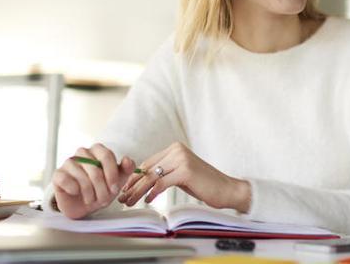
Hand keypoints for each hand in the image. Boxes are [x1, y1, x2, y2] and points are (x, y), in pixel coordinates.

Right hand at [52, 143, 136, 218]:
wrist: (84, 205)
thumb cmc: (102, 188)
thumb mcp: (118, 180)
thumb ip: (126, 169)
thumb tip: (127, 159)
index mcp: (98, 150)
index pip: (106, 156)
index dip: (112, 174)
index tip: (115, 189)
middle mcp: (82, 152)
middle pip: (95, 169)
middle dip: (102, 188)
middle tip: (104, 200)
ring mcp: (69, 162)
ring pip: (82, 177)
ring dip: (90, 193)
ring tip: (92, 200)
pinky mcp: (58, 174)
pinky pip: (66, 180)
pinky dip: (74, 190)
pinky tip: (76, 193)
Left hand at [118, 142, 249, 211]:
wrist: (227, 189)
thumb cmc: (204, 184)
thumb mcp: (181, 174)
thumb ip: (165, 172)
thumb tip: (143, 180)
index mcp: (175, 148)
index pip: (148, 163)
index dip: (134, 177)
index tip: (125, 190)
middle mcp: (177, 150)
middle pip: (147, 169)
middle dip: (132, 185)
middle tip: (122, 199)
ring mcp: (182, 159)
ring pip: (152, 177)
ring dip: (138, 191)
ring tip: (129, 202)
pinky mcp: (185, 171)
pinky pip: (162, 183)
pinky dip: (152, 193)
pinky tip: (148, 200)